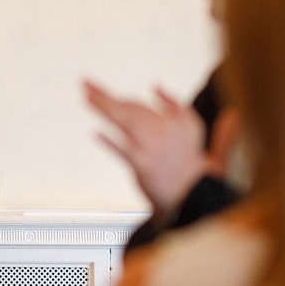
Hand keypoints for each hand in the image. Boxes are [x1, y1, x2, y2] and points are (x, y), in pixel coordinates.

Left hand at [84, 80, 228, 212]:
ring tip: (85, 96)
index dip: (128, 102)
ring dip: (103, 107)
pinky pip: (124, 150)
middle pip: (132, 108)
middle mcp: (169, 131)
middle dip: (106, 96)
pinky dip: (110, 142)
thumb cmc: (197, 173)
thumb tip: (159, 87)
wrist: (198, 200)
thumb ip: (179, 109)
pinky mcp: (145, 167)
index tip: (110, 97)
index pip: (149, 106)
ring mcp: (156, 148)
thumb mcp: (194, 134)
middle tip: (86, 84)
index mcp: (183, 122)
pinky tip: (94, 133)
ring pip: (126, 121)